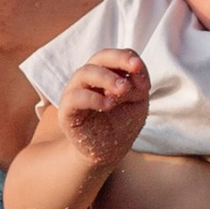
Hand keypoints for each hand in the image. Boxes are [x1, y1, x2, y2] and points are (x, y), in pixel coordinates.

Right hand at [57, 48, 149, 173]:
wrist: (106, 151)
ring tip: (123, 90)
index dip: (129, 61)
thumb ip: (138, 85)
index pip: (116, 56)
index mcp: (107, 72)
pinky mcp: (67, 110)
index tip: (142, 78)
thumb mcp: (137, 103)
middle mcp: (89, 78)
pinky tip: (108, 106)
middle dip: (119, 61)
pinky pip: (75, 97)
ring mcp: (75, 92)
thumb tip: (133, 74)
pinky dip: (93, 98)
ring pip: (85, 73)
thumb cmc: (121, 124)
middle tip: (133, 74)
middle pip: (100, 57)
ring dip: (107, 79)